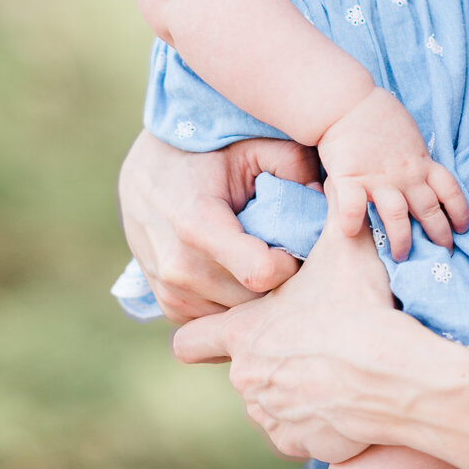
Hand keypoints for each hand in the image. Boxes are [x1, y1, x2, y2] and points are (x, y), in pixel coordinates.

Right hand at [117, 131, 320, 322]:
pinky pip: (219, 321)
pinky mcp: (170, 307)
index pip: (262, 273)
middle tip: (289, 253)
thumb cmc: (204, 156)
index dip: (291, 262)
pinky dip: (237, 304)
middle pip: (254, 301)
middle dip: (281, 284)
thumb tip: (322, 199)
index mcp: (197, 225)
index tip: (297, 244)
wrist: (146, 174)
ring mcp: (171, 293)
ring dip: (260, 298)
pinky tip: (242, 275)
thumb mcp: (249, 147)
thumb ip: (291, 164)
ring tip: (265, 261)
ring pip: (239, 317)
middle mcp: (179, 268)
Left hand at [172, 218, 409, 461]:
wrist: (392, 374)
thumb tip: (332, 179)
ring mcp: (271, 415)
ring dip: (288, 389)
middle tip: (306, 339)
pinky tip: (339, 395)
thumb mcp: (343, 245)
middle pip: (240, 370)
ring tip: (328, 365)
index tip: (217, 328)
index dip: (200, 333)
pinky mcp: (299, 444)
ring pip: (268, 403)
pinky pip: (296, 433)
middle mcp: (247, 379)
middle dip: (266, 357)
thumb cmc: (359, 306)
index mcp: (244, 333)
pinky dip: (312, 421)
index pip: (189, 341)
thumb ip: (330, 211)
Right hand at [317, 87, 468, 259]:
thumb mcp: (409, 137)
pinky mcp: (350, 177)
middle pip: (429, 210)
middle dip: (439, 235)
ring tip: (402, 256)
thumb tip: (423, 175)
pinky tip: (351, 232)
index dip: (459, 210)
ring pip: (397, 216)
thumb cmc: (378, 116)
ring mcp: (378, 177)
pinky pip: (353, 206)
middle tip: (442, 253)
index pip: (449, 189)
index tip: (463, 227)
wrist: (348, 101)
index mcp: (420, 162)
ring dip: (402, 240)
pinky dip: (352, 221)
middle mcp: (404, 174)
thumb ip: (417, 158)